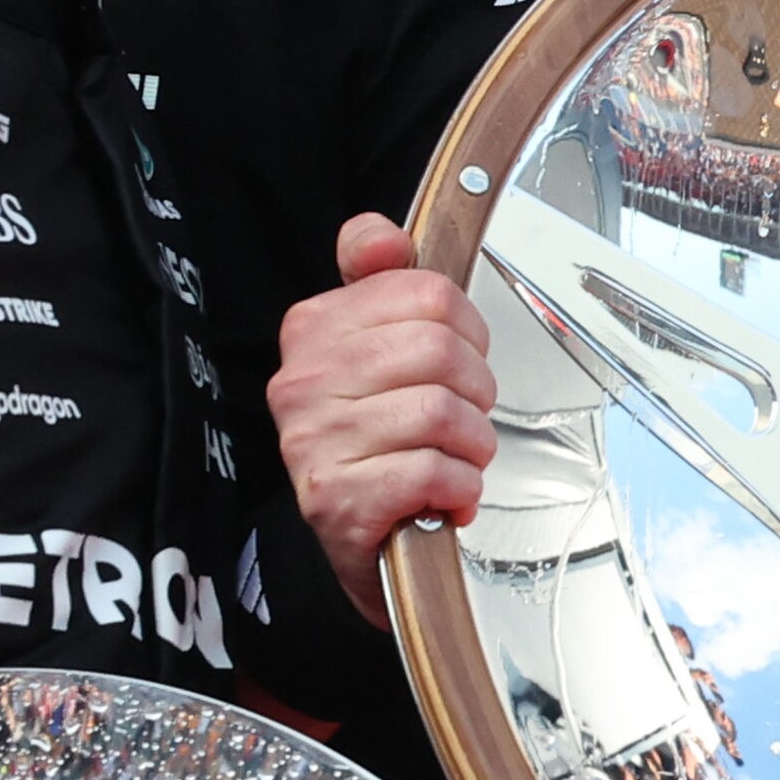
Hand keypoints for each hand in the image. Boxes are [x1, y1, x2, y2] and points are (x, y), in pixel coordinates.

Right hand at [270, 212, 496, 623]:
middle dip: (476, 392)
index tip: (460, 361)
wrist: (363, 543)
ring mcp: (314, 441)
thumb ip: (381, 281)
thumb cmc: (380, 445)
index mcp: (314, 329)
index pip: (427, 293)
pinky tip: (444, 494)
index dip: (469, 331)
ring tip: (453, 460)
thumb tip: (379, 235)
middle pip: (439, 350)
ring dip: (471, 446)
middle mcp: (303, 382)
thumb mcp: (376, 351)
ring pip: (441, 412)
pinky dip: (459, 487)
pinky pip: (433, 471)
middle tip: (463, 419)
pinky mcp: (337, 499)